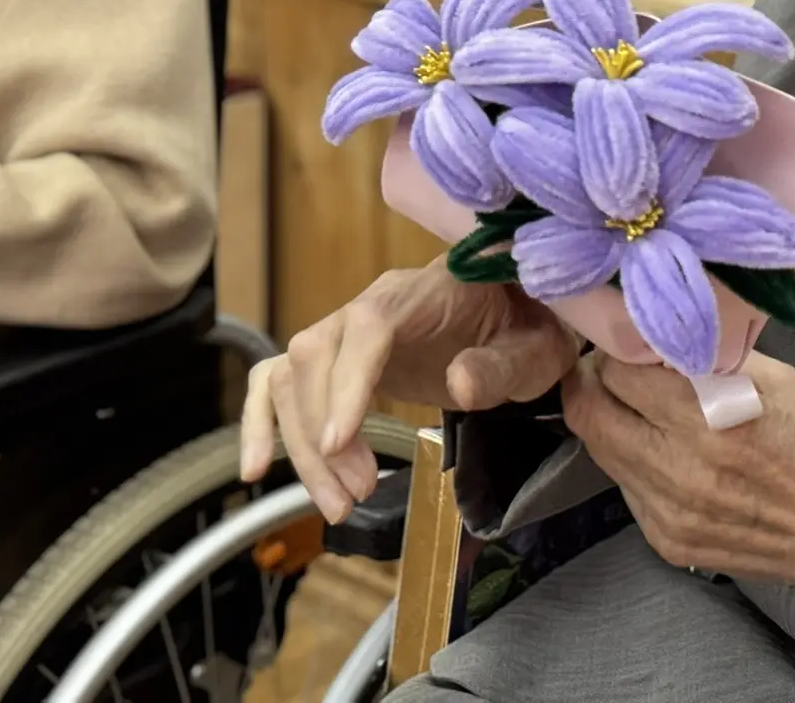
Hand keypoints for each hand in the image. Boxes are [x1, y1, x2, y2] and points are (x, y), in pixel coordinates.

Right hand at [240, 257, 578, 521]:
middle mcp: (371, 304)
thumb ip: (502, 365)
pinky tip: (258, 469)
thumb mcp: (537, 351)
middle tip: (357, 495)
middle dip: (323, 435)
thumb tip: (457, 380)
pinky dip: (260, 422)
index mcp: (422, 293)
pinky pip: (276, 380)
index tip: (340, 442)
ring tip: (339, 502)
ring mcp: (345, 329)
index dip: (347, 381)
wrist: (519, 312)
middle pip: (316, 356)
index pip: (368, 326)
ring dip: (300, 443)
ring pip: (289, 375)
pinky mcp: (334, 358)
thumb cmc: (528, 327)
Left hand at [561, 351, 794, 599]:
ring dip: (612, 420)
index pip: (617, 371)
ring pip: (602, 453)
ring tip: (639, 404)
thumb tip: (656, 338)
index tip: (627, 339)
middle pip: (590, 414)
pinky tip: (667, 450)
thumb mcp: (774, 377)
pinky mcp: (670, 544)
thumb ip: (706, 359)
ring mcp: (669, 514)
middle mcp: (677, 471)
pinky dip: (637, 461)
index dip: (617, 348)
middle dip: (594, 381)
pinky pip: (629, 491)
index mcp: (705, 419)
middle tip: (612, 366)